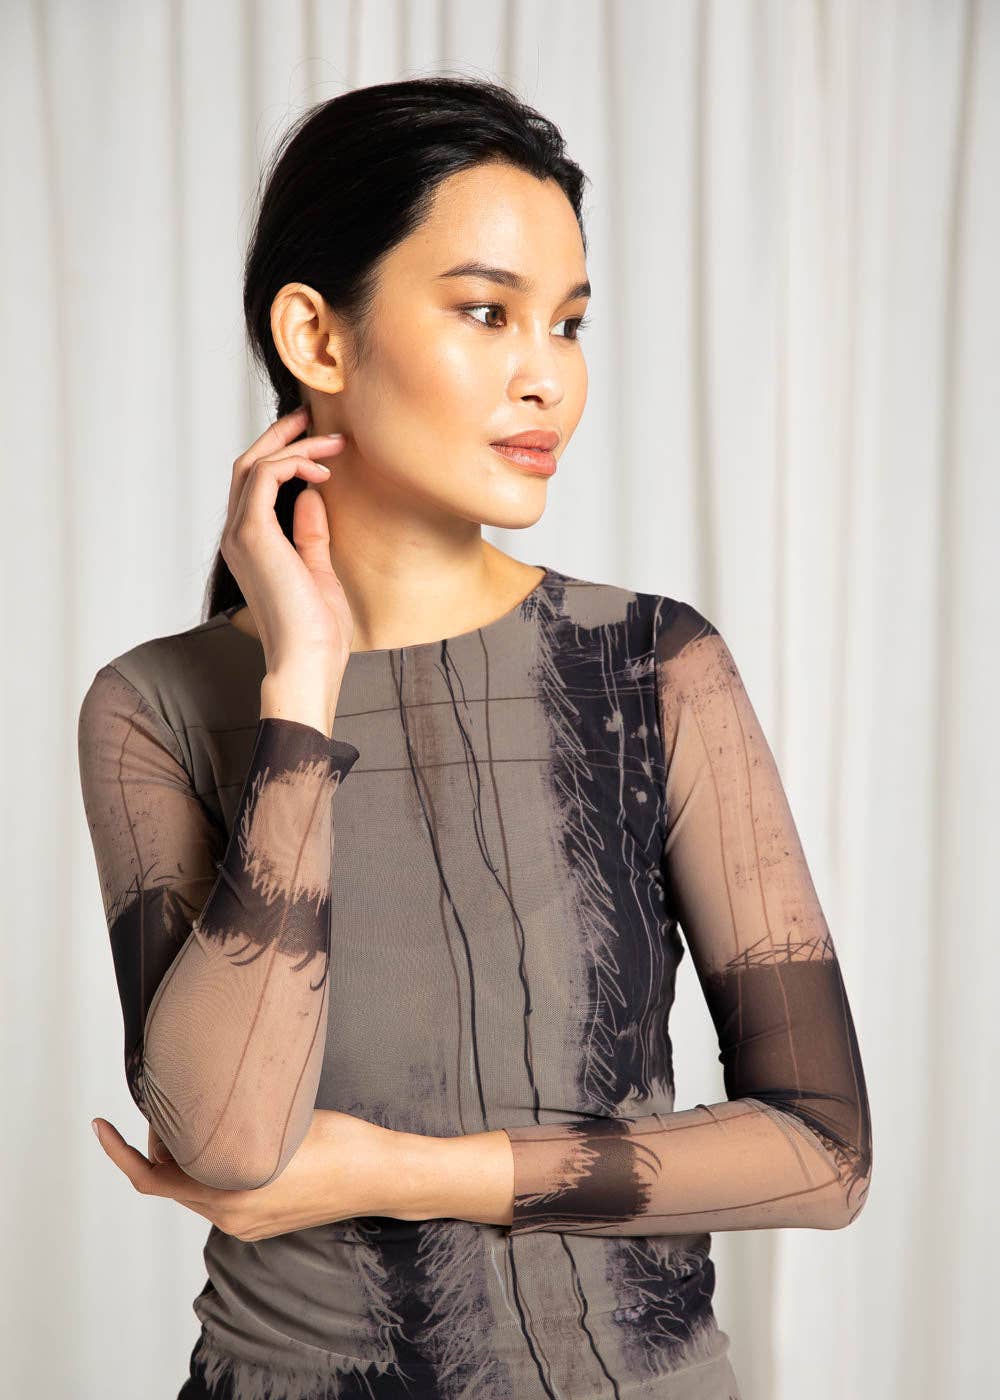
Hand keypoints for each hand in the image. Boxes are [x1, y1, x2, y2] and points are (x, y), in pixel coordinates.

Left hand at [92, 1109, 397, 1241]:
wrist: (381, 1176)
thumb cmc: (340, 1142)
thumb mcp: (278, 1122)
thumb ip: (233, 1122)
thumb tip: (198, 1099)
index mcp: (229, 1197)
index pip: (153, 1179)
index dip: (121, 1154)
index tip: (101, 1126)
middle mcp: (232, 1218)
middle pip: (172, 1182)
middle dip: (159, 1144)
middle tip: (165, 1103)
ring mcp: (248, 1224)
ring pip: (196, 1188)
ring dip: (186, 1156)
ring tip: (195, 1115)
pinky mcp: (264, 1221)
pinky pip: (220, 1195)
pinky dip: (209, 1167)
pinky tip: (224, 1139)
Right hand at [222, 405, 354, 671]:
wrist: (308, 660)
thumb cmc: (317, 629)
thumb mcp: (318, 570)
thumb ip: (311, 533)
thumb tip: (313, 497)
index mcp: (251, 544)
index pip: (256, 484)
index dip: (283, 453)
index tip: (317, 439)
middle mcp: (237, 535)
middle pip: (249, 465)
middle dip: (281, 435)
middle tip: (313, 415)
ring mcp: (240, 533)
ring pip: (256, 464)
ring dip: (296, 446)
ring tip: (335, 442)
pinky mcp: (252, 533)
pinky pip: (265, 476)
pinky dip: (293, 463)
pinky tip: (323, 470)